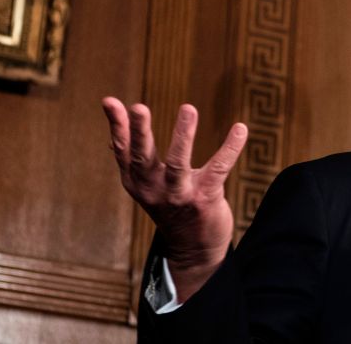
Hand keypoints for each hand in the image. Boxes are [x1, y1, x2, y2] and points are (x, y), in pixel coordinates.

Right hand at [102, 97, 248, 300]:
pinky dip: (230, 148)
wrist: (193, 250)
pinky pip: (219, 169)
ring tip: (187, 108)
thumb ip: (133, 162)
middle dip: (140, 132)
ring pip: (178, 164)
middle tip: (139, 107)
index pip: (123, 151)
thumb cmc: (170, 208)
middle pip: (143, 158)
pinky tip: (240, 129)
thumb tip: (112, 138)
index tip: (109, 101)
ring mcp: (179, 195)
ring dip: (183, 136)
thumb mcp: (146, 186)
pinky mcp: (205, 199)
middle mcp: (154, 190)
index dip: (117, 126)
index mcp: (137, 182)